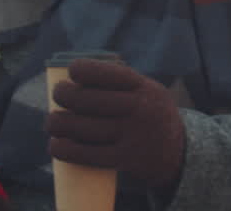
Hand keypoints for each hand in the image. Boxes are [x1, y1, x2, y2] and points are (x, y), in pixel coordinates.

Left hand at [46, 58, 184, 189]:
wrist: (178, 154)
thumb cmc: (150, 115)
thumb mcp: (149, 91)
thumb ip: (121, 82)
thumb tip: (77, 72)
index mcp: (145, 88)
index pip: (110, 74)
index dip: (85, 70)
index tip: (72, 71)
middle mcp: (140, 110)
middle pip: (89, 100)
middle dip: (64, 94)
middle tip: (57, 94)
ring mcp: (133, 136)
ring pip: (83, 128)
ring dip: (58, 123)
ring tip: (52, 122)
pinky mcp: (125, 160)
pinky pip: (88, 155)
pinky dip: (65, 149)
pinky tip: (56, 144)